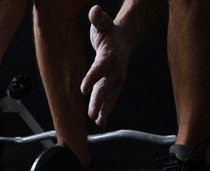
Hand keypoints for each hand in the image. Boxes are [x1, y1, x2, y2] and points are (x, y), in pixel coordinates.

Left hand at [81, 5, 130, 127]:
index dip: (92, 78)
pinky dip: (106, 110)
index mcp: (110, 55)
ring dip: (104, 109)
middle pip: (106, 86)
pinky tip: (100, 121)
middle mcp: (116, 69)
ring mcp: (117, 78)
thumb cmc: (109, 32)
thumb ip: (98, 19)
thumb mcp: (102, 24)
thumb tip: (94, 10)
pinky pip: (111, 98)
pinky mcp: (116, 84)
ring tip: (98, 121)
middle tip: (91, 114)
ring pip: (110, 95)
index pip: (100, 68)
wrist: (125, 38)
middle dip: (99, 100)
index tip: (84, 89)